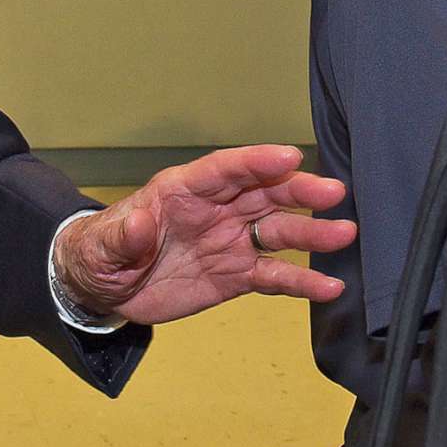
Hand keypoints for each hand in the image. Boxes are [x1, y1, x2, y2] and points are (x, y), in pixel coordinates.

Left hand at [55, 143, 352, 323]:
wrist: (104, 289)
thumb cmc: (103, 252)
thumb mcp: (104, 244)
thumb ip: (124, 234)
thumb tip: (140, 224)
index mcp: (185, 190)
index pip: (226, 169)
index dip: (257, 162)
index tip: (290, 157)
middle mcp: (217, 209)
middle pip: (264, 193)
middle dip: (298, 191)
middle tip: (332, 193)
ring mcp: (231, 241)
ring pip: (278, 231)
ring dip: (311, 233)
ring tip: (344, 235)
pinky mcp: (236, 275)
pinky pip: (274, 276)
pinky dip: (301, 281)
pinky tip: (329, 287)